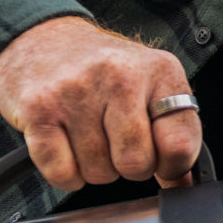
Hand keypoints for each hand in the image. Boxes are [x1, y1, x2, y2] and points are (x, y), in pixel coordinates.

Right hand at [0, 16, 200, 190]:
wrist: (44, 38)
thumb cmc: (104, 70)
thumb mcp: (151, 85)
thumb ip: (173, 132)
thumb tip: (182, 184)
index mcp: (160, 71)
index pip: (180, 145)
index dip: (171, 166)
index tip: (160, 161)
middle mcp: (120, 75)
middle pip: (136, 164)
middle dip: (127, 166)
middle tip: (116, 142)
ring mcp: (77, 90)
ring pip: (98, 173)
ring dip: (94, 167)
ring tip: (88, 134)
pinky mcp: (39, 108)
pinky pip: (62, 173)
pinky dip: (65, 173)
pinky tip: (66, 144)